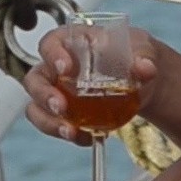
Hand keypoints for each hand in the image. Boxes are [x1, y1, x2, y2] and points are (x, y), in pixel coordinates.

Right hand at [23, 24, 158, 143]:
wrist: (141, 79)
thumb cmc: (134, 55)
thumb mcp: (143, 50)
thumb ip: (144, 57)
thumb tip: (145, 68)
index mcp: (73, 41)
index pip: (51, 42)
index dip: (52, 55)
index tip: (65, 68)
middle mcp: (58, 66)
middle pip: (35, 79)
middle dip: (43, 95)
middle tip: (61, 107)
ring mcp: (58, 91)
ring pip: (36, 106)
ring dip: (48, 122)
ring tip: (70, 132)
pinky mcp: (65, 113)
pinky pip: (54, 125)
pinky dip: (67, 134)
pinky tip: (87, 138)